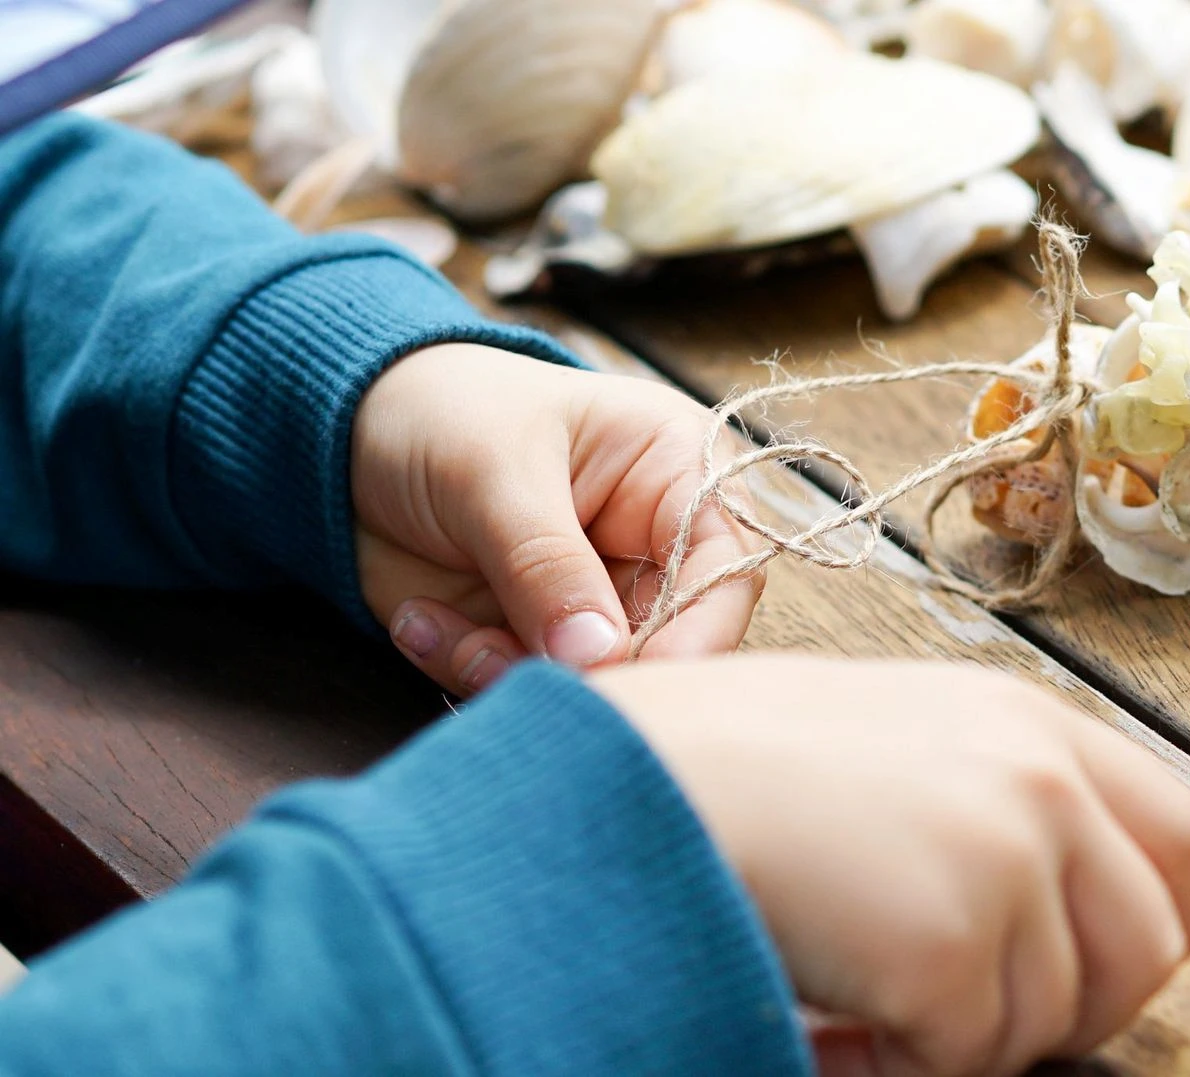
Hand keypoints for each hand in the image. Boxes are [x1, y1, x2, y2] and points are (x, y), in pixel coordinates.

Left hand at [351, 343, 760, 691]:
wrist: (342, 434)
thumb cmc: (441, 412)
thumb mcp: (495, 473)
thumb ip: (548, 565)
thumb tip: (597, 655)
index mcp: (675, 474)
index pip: (724, 571)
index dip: (697, 633)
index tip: (632, 675)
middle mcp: (649, 547)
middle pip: (668, 645)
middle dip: (585, 665)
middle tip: (504, 654)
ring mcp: (590, 600)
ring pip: (592, 679)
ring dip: (510, 669)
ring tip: (437, 623)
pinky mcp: (534, 638)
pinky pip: (528, 687)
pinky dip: (467, 668)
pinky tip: (420, 620)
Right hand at [588, 656, 1189, 1076]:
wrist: (635, 778)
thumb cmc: (733, 757)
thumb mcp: (895, 737)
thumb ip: (995, 796)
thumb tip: (1055, 903)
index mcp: (1028, 722)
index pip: (1181, 839)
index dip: (1156, 919)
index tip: (1099, 966)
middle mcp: (1040, 781)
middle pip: (1150, 947)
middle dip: (1077, 1006)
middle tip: (974, 1014)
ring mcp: (1006, 859)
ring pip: (1050, 1021)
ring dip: (964, 1036)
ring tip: (865, 993)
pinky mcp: (952, 946)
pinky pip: (964, 1060)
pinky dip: (898, 1062)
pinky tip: (834, 1015)